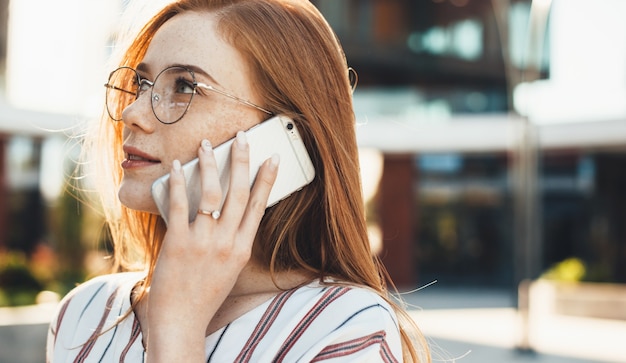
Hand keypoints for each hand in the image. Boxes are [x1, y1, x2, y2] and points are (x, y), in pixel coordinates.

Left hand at [146, 131, 278, 360]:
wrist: (182, 319)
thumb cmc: (205, 294)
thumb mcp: (229, 267)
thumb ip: (232, 240)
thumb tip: (228, 209)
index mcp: (242, 248)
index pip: (258, 206)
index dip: (266, 179)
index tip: (271, 158)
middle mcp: (226, 242)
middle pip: (238, 193)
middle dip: (241, 161)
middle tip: (241, 137)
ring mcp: (203, 242)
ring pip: (211, 193)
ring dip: (210, 164)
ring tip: (206, 144)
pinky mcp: (179, 243)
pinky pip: (180, 205)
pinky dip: (180, 182)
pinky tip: (180, 166)